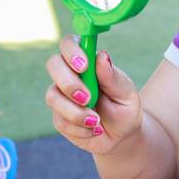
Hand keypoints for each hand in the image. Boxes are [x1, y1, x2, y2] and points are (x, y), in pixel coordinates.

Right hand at [44, 38, 142, 154]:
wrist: (122, 135)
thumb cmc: (124, 107)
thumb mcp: (126, 93)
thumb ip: (112, 77)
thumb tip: (102, 56)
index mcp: (87, 61)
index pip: (69, 44)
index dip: (71, 51)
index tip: (84, 66)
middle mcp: (70, 74)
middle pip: (53, 65)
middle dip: (68, 82)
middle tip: (87, 98)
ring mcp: (61, 96)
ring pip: (53, 97)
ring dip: (75, 112)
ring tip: (96, 121)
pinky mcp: (59, 117)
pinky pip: (60, 121)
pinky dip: (80, 128)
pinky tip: (94, 129)